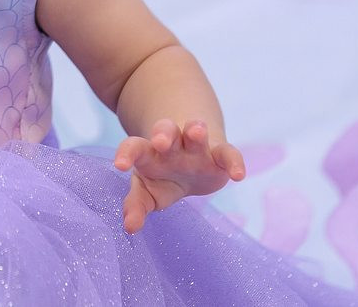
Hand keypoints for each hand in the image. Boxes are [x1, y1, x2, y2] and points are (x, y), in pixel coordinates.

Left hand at [113, 119, 246, 233]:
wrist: (191, 164)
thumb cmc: (162, 178)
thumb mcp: (147, 192)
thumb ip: (136, 206)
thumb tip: (129, 228)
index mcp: (149, 153)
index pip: (134, 147)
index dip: (126, 154)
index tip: (119, 165)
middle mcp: (172, 145)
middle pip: (165, 130)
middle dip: (163, 133)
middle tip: (160, 141)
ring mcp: (196, 148)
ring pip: (195, 132)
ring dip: (195, 130)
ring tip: (197, 131)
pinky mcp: (219, 155)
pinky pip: (228, 153)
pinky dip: (233, 162)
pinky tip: (238, 175)